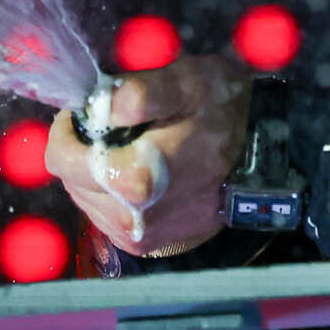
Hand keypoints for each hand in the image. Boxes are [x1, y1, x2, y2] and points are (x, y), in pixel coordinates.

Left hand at [44, 55, 253, 254]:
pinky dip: (113, 193)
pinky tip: (142, 173)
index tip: (89, 111)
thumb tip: (98, 106)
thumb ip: (140, 92)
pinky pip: (107, 216)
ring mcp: (138, 236)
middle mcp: (129, 219)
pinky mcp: (147, 246)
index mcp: (133, 181)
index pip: (60, 157)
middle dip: (86, 149)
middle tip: (117, 126)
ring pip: (87, 199)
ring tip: (134, 148)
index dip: (68, 128)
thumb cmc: (228, 113)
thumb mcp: (189, 84)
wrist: (269, 157)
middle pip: (71, 179)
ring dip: (98, 172)